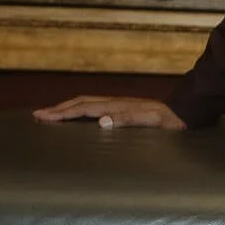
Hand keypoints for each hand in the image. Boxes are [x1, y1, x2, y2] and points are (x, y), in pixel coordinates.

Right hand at [33, 97, 186, 129]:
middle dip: (59, 109)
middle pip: (81, 103)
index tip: (41, 116)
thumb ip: (127, 120)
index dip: (62, 113)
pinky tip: (81, 117)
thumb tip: (101, 122)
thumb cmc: (170, 120)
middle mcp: (116, 103)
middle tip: (38, 114)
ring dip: (68, 108)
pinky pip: (97, 108)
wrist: (186, 113)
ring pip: (87, 104)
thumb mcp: (151, 121)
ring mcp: (120, 105)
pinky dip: (82, 111)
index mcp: (117, 106)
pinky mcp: (125, 109)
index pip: (83, 109)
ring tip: (52, 114)